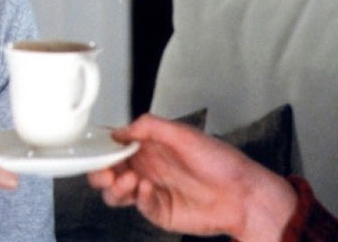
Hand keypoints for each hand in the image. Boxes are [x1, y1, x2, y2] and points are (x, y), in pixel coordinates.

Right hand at [87, 114, 296, 241]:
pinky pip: (137, 204)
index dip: (102, 147)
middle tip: (105, 171)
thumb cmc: (220, 161)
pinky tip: (146, 188)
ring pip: (115, 191)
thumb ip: (150, 126)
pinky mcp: (157, 210)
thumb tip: (121, 129)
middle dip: (100, 171)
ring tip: (125, 180)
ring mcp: (150, 190)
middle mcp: (147, 166)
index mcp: (150, 145)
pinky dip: (137, 197)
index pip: (115, 144)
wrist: (242, 195)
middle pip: (108, 170)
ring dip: (113, 186)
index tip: (95, 148)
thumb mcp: (184, 134)